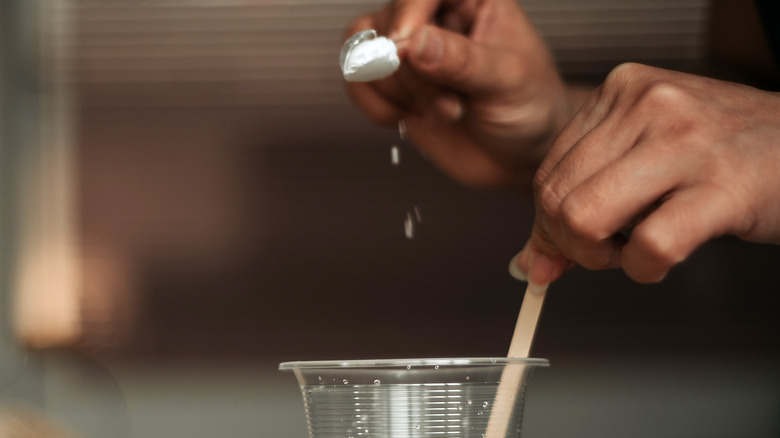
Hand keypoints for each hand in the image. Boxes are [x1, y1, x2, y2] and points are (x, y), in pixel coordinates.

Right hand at [344, 0, 574, 189]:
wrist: (521, 156)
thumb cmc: (531, 107)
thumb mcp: (509, 80)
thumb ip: (463, 60)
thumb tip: (417, 43)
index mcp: (470, 0)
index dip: (407, 15)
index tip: (408, 48)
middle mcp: (436, 19)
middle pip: (388, 28)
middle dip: (415, 76)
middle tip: (452, 101)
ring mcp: (411, 53)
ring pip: (365, 54)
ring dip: (398, 93)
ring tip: (443, 110)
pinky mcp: (394, 85)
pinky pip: (357, 84)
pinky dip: (378, 108)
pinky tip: (414, 117)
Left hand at [514, 63, 779, 285]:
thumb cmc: (721, 154)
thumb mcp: (642, 159)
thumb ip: (581, 202)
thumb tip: (531, 264)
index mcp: (621, 90)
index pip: (547, 173)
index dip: (552, 224)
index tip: (573, 242)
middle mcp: (648, 105)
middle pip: (556, 199)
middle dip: (572, 245)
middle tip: (608, 252)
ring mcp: (686, 141)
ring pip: (586, 219)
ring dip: (603, 258)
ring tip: (635, 252)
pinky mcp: (723, 186)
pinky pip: (649, 246)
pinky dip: (645, 269)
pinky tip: (663, 259)